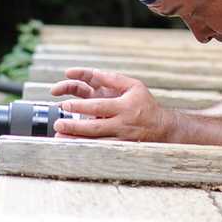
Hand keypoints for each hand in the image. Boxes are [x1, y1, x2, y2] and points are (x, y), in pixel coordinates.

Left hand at [48, 68, 171, 141]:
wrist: (163, 129)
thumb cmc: (146, 104)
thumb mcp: (134, 86)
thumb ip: (113, 78)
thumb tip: (93, 73)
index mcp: (124, 106)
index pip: (99, 106)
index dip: (81, 106)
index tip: (66, 104)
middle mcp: (121, 123)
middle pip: (94, 127)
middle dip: (74, 125)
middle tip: (58, 122)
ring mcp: (120, 138)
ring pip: (95, 141)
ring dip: (76, 139)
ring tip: (59, 135)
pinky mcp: (119, 147)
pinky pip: (99, 149)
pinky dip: (84, 147)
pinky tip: (71, 145)